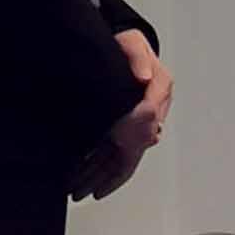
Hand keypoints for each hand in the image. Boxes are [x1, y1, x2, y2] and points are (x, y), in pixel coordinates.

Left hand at [71, 34, 172, 203]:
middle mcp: (149, 112)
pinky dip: (93, 164)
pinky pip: (108, 150)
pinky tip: (77, 175)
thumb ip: (138, 59)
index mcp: (158, 92)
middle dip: (108, 175)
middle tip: (85, 189)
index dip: (133, 139)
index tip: (110, 155)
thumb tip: (144, 78)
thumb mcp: (133, 45)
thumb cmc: (128, 46)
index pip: (147, 122)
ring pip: (118, 155)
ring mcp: (133, 122)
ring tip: (76, 190)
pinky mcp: (118, 125)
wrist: (118, 45)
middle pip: (131, 150)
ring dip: (97, 175)